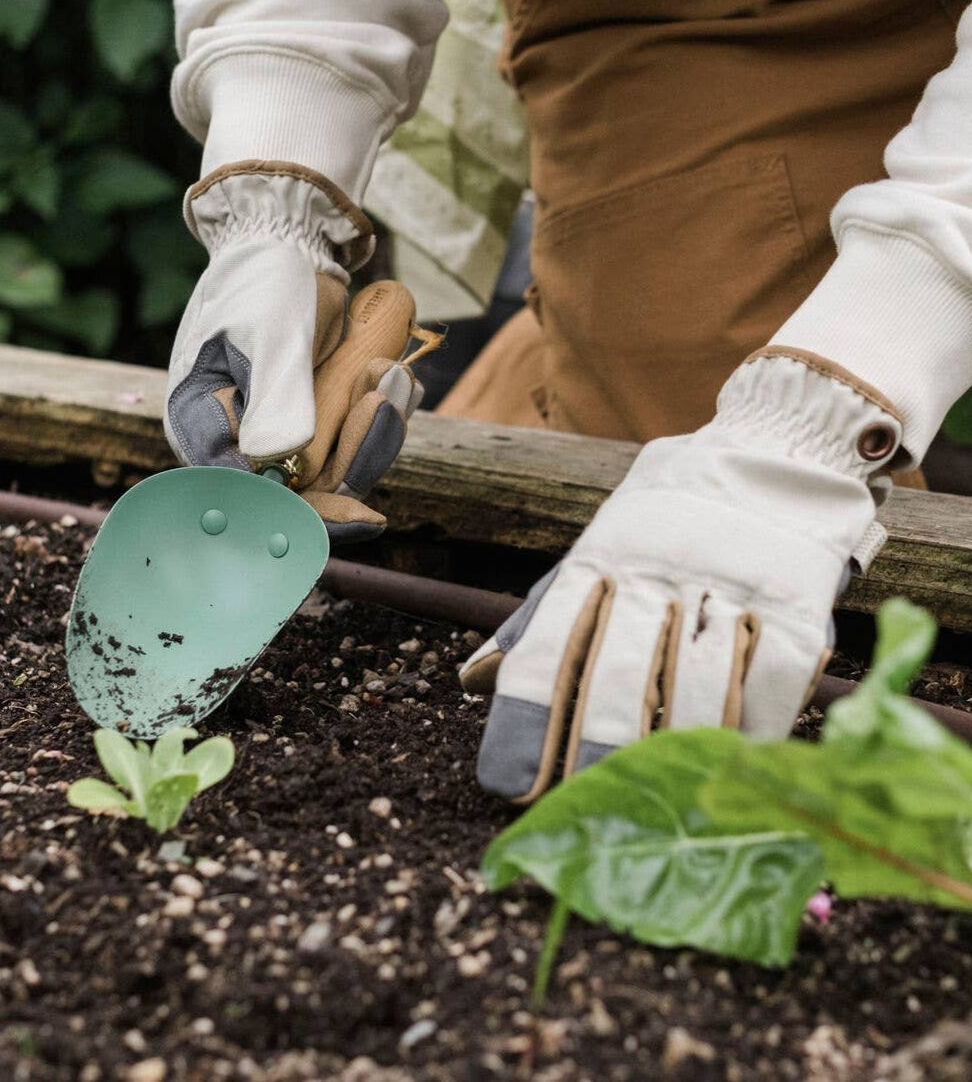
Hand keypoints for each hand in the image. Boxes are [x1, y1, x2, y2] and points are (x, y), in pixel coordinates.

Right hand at [164, 160, 427, 542]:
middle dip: (354, 455)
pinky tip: (394, 376)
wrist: (287, 243)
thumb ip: (277, 398)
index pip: (247, 495)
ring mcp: (275, 438)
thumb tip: (277, 464)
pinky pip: (350, 446)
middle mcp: (233, 445)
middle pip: (299, 493)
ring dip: (373, 432)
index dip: (303, 515)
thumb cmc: (263, 281)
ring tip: (389, 370)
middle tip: (386, 402)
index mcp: (200, 426)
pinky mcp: (310, 426)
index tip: (361, 514)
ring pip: (333, 471)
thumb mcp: (272, 334)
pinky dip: (379, 420)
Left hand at [460, 350, 904, 801]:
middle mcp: (656, 571)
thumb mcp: (591, 557)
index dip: (528, 715)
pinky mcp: (796, 598)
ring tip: (660, 805)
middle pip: (623, 669)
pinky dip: (759, 725)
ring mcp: (730, 583)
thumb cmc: (661, 527)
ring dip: (679, 746)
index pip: (551, 641)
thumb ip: (535, 622)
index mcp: (597, 561)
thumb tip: (468, 680)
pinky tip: (737, 769)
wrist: (769, 456)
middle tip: (584, 810)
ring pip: (700, 677)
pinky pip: (777, 672)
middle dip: (600, 744)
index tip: (505, 784)